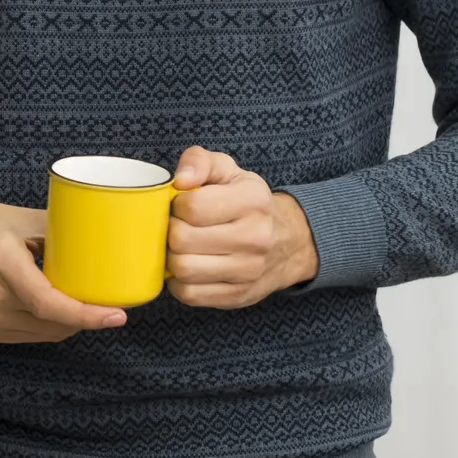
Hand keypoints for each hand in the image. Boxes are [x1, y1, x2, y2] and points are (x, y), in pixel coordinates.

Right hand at [0, 192, 126, 342]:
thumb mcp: (12, 216)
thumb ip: (54, 228)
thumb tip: (96, 235)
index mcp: (0, 262)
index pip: (50, 302)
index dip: (87, 314)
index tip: (117, 315)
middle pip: (53, 321)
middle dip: (87, 316)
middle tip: (109, 302)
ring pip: (44, 332)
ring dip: (70, 322)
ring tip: (83, 302)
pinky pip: (29, 335)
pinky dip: (49, 326)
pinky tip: (57, 310)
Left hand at [166, 147, 317, 308]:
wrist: (287, 241)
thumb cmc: (245, 202)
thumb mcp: (228, 170)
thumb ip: (199, 161)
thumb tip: (180, 180)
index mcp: (253, 200)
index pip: (193, 207)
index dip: (177, 205)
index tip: (182, 205)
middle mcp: (256, 237)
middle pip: (182, 240)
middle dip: (170, 231)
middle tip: (177, 226)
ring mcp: (249, 271)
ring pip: (183, 269)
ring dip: (172, 257)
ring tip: (181, 246)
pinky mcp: (238, 296)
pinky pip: (189, 294)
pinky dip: (180, 282)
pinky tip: (189, 266)